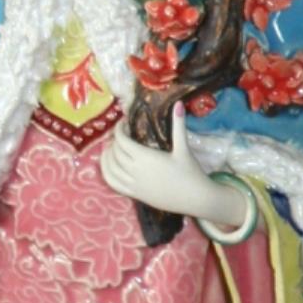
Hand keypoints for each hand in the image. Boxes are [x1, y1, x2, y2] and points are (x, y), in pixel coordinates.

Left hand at [102, 112, 244, 233]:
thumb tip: (179, 103)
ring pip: (110, 169)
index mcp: (145, 157)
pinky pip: (113, 184)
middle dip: (114, 141)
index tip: (123, 123)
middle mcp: (135, 171)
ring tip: (110, 148)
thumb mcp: (184, 148)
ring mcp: (134, 184)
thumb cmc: (190, 172)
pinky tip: (109, 167)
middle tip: (120, 134)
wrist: (195, 198)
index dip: (119, 130)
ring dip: (106, 157)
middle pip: (115, 153)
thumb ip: (178, 125)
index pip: (122, 141)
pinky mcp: (135, 195)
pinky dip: (106, 173)